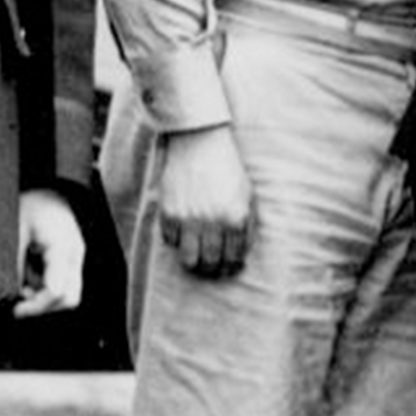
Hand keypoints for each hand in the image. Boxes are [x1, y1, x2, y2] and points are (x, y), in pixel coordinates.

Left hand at [13, 187, 84, 316]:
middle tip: (19, 303)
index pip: (57, 292)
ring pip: (68, 293)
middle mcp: (76, 256)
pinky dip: (46, 287)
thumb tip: (12, 290)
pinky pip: (64, 283)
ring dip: (44, 297)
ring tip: (21, 284)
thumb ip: (15, 263)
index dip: (36, 306)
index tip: (16, 309)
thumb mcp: (16, 232)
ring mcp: (76, 257)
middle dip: (43, 306)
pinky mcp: (71, 258)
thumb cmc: (34, 203)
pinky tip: (29, 275)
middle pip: (69, 298)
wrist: (50, 186)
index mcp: (64, 249)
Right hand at [157, 124, 251, 277]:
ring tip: (199, 261)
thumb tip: (241, 253)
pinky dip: (177, 244)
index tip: (231, 268)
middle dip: (214, 271)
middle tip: (214, 269)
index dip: (233, 267)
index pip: (234, 257)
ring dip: (195, 264)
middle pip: (211, 263)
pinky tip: (184, 237)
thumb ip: (247, 224)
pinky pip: (171, 242)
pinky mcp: (168, 213)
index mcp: (236, 217)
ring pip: (189, 260)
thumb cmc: (227, 169)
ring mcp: (188, 219)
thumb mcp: (247, 194)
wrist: (199, 144)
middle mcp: (212, 221)